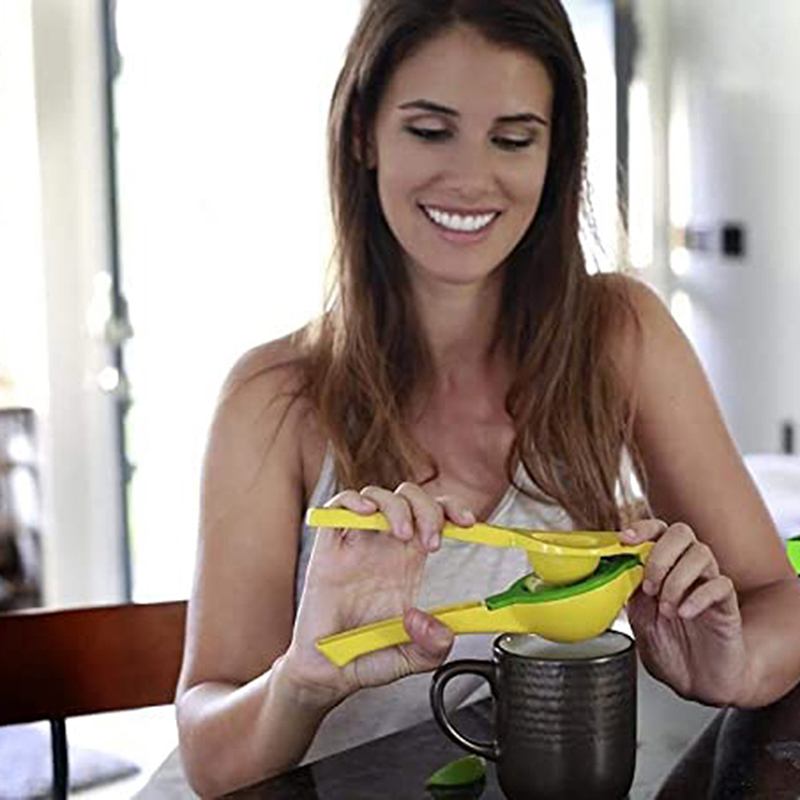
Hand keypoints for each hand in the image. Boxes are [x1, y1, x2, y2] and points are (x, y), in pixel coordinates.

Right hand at [283, 482, 475, 708]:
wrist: (327, 672)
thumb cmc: (367, 655)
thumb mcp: (414, 658)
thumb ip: (433, 647)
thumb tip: (432, 624)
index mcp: (409, 560)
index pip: (435, 516)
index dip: (452, 510)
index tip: (468, 523)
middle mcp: (384, 545)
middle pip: (410, 498)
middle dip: (428, 509)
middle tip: (432, 541)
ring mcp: (356, 543)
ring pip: (378, 495)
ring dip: (396, 506)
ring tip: (402, 533)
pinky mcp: (328, 549)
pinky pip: (337, 507)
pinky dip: (352, 501)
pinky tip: (366, 514)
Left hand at [624, 520, 747, 705]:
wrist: (698, 683)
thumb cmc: (670, 648)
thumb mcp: (639, 618)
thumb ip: (630, 590)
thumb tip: (615, 568)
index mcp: (664, 567)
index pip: (658, 530)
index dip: (642, 528)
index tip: (625, 538)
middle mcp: (688, 570)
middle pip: (681, 532)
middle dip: (660, 555)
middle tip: (649, 586)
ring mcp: (708, 585)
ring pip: (701, 554)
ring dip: (676, 579)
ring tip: (666, 609)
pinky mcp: (727, 606)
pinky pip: (721, 585)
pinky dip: (698, 597)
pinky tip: (685, 613)